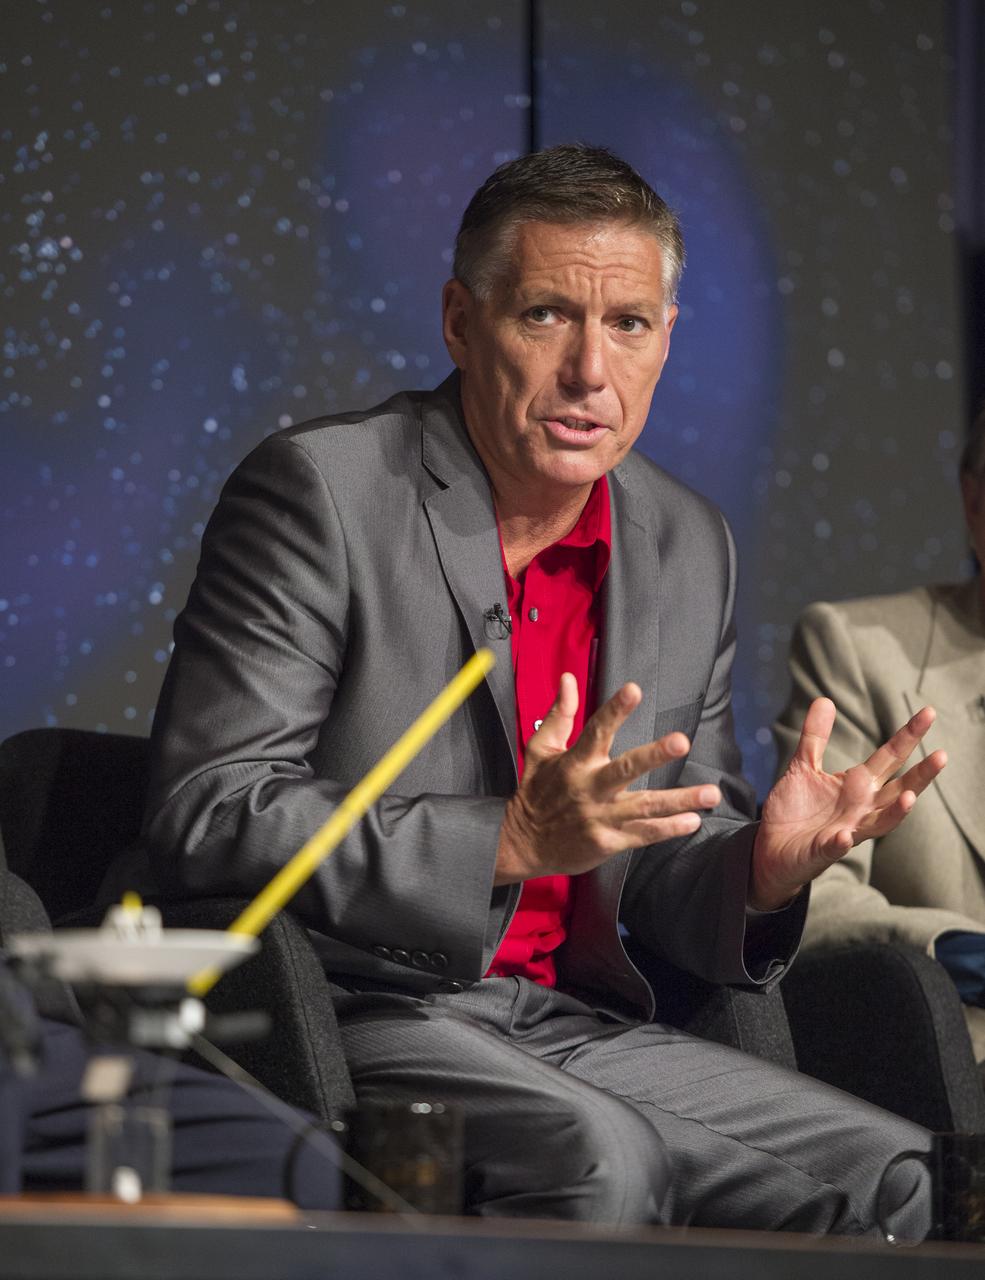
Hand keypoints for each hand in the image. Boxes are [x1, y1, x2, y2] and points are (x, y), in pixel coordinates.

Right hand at [495, 673, 720, 884]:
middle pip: (626, 768)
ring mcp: (600, 817)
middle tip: (682, 741)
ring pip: (645, 806)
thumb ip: (560, 713)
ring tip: (711, 793)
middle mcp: (590, 788)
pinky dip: (668, 828)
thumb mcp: (541, 748)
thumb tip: (568, 678)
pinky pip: (643, 833)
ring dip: (680, 800)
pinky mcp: (607, 842)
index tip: (634, 690)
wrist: (524, 844)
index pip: (596, 730)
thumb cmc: (535, 792)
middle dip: (655, 754)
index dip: (615, 710)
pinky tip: (692, 820)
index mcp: (575, 762)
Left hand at [751, 697, 945, 909]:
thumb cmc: (796, 809)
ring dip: (896, 812)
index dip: (908, 736)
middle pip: (898, 789)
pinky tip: (844, 835)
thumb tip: (825, 700)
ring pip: (880, 823)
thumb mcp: (803, 766)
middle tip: (942, 755)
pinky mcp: (823, 851)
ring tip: (909, 797)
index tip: (929, 712)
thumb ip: (815, 737)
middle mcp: (861, 808)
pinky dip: (840, 842)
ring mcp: (846, 831)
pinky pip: (835, 847)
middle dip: (920, 775)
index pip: (890, 757)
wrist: (772, 847)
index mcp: (857, 785)